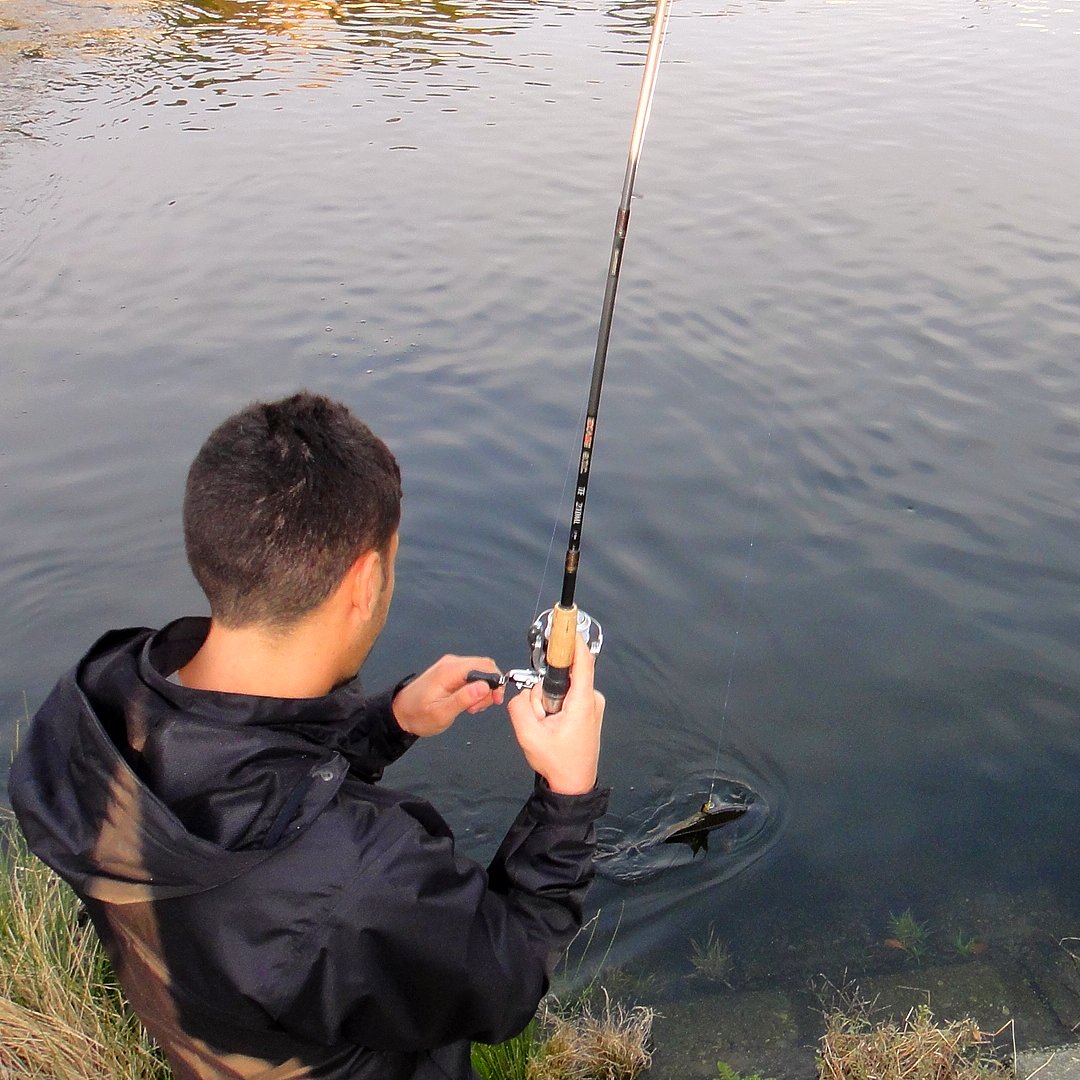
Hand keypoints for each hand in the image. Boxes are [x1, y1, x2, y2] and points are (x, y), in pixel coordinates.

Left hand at [392, 655, 504, 736]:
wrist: (400, 712)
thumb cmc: (418, 715)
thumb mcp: (442, 713)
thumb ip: (464, 699)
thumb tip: (485, 687)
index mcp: (450, 670)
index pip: (485, 666)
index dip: (496, 682)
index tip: (495, 701)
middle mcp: (452, 663)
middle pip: (485, 667)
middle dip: (489, 688)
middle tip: (478, 708)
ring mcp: (451, 666)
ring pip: (480, 672)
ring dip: (482, 691)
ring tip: (471, 708)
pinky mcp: (451, 672)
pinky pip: (472, 675)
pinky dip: (475, 689)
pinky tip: (467, 703)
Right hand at [507, 633, 604, 794]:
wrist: (574, 786)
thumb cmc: (557, 762)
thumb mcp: (528, 735)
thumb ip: (519, 706)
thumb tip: (522, 693)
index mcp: (581, 702)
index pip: (582, 661)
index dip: (572, 640)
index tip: (563, 625)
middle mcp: (591, 699)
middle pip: (561, 677)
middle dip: (543, 693)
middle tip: (541, 719)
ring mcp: (591, 705)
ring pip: (561, 689)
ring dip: (547, 704)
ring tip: (548, 728)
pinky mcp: (588, 710)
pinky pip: (565, 697)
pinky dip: (554, 708)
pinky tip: (552, 728)